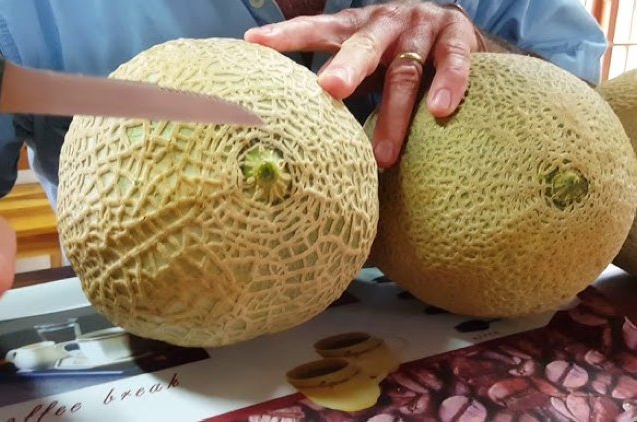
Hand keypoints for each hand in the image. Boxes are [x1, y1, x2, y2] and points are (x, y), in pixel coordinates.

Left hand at [245, 1, 482, 167]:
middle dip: (345, 66)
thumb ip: (341, 84)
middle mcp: (385, 21)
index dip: (287, 35)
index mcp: (355, 28)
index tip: (253, 41)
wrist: (457, 31)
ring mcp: (421, 26)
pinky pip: (452, 61)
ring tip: (383, 155)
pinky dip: (448, 84)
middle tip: (330, 88)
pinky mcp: (457, 35)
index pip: (317, 29)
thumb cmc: (396, 57)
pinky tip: (439, 110)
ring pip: (405, 70)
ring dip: (394, 114)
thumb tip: (297, 132)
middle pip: (360, 45)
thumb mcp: (365, 64)